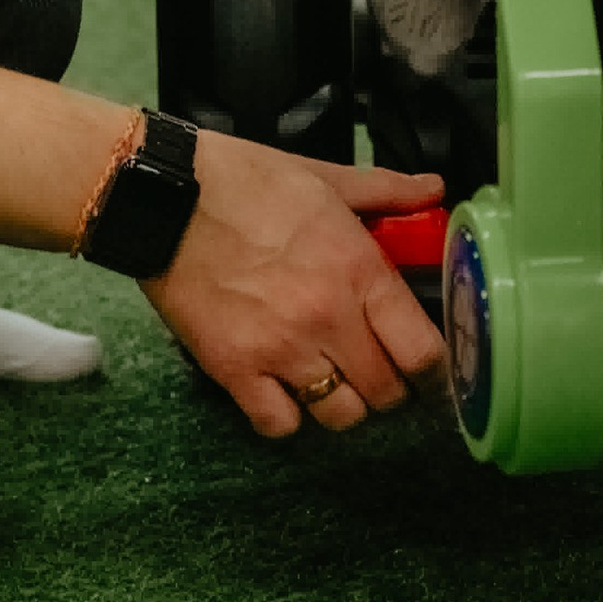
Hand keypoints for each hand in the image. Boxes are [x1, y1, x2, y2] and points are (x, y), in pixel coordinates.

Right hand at [150, 134, 448, 435]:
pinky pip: (278, 425)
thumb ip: (387, 191)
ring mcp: (280, 351)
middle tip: (376, 369)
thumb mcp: (326, 177)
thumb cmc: (248, 181)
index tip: (428, 368)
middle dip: (389, 387)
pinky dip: (286, 415)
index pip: (422, 352)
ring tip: (331, 380)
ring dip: (342, 403)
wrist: (166, 197)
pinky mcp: (234, 370)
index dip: (434, 369)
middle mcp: (328, 319)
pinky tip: (282, 389)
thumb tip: (436, 190)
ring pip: (339, 416)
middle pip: (386, 393)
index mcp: (359, 270)